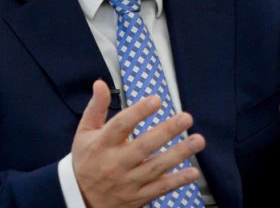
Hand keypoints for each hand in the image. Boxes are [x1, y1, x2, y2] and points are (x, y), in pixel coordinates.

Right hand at [71, 80, 204, 207]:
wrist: (81, 200)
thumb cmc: (85, 160)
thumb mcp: (84, 132)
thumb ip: (96, 107)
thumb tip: (100, 84)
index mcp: (102, 144)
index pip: (121, 125)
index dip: (139, 112)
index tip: (156, 100)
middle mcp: (116, 163)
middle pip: (144, 146)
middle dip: (167, 131)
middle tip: (186, 118)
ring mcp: (128, 181)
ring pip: (156, 167)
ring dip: (179, 154)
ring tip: (198, 140)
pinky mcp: (138, 196)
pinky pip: (160, 188)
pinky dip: (177, 181)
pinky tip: (193, 172)